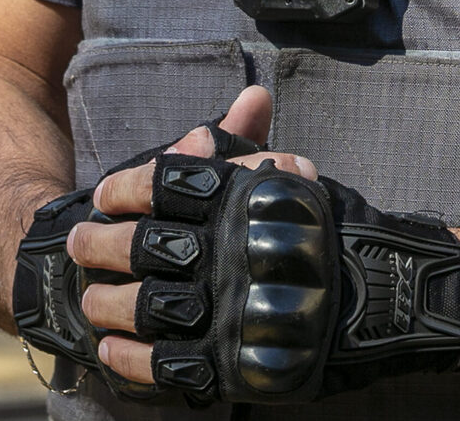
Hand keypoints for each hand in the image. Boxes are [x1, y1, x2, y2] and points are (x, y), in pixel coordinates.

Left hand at [70, 86, 317, 386]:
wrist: (379, 296)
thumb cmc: (327, 230)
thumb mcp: (292, 178)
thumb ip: (258, 146)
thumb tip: (251, 96)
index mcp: (240, 201)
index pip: (163, 183)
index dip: (126, 187)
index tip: (107, 194)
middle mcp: (226, 252)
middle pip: (140, 246)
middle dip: (98, 245)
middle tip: (79, 243)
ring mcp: (224, 311)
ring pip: (143, 306)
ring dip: (106, 303)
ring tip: (92, 298)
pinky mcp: (225, 362)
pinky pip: (162, 363)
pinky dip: (129, 357)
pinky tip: (111, 348)